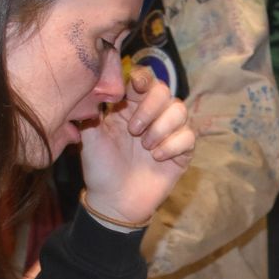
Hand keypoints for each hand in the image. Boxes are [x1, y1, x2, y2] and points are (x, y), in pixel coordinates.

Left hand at [78, 69, 200, 226]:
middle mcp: (151, 115)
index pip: (143, 79)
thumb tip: (96, 86)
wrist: (114, 201)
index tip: (135, 87)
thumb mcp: (90, 138)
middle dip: (150, 108)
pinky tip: (157, 158)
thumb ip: (93, 111)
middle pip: (164, 90)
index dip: (143, 77)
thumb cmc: (100, 169)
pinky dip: (172, 146)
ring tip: (145, 147)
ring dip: (161, 127)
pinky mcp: (182, 151)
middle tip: (134, 131)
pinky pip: (189, 136)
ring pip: (180, 110)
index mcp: (129, 107)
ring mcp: (168, 133)